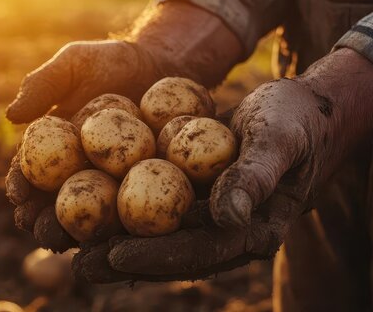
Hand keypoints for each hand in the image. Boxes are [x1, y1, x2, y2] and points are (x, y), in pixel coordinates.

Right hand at [5, 2, 244, 251]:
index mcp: (55, 145)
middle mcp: (78, 169)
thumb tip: (11, 116)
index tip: (17, 196)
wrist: (162, 63)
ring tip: (69, 243)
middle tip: (39, 230)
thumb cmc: (111, 61)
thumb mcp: (73, 64)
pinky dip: (120, 225)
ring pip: (89, 213)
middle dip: (43, 220)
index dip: (20, 186)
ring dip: (75, 232)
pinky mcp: (142, 184)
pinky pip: (129, 207)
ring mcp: (110, 180)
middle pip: (54, 201)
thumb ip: (42, 85)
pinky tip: (116, 238)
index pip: (30, 171)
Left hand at [73, 48, 372, 281]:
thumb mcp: (280, 141)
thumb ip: (257, 176)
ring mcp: (211, 215)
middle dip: (124, 260)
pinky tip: (88, 206)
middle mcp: (228, 231)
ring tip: (70, 247)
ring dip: (115, 241)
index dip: (157, 256)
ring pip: (157, 234)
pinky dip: (123, 208)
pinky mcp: (196, 194)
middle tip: (78, 264)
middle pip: (170, 252)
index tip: (116, 254)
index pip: (201, 251)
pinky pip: (156, 206)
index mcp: (254, 230)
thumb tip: (228, 218)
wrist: (302, 107)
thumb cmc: (298, 121)